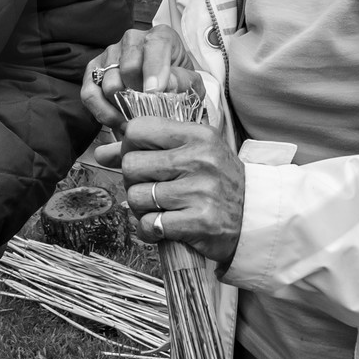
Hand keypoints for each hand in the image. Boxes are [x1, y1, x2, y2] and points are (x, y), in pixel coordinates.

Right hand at [80, 25, 200, 131]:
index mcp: (161, 36)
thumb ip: (184, 82)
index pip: (155, 46)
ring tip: (136, 120)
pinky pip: (89, 92)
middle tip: (149, 113)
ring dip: (122, 107)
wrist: (164, 89)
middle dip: (138, 94)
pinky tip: (117, 121)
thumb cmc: (178, 85)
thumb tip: (166, 84)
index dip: (154, 69)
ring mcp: (110, 53)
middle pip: (129, 66)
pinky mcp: (94, 70)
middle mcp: (133, 40)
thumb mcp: (192, 84)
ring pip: (109, 82)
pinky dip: (102, 111)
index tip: (154, 92)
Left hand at [101, 117, 244, 265]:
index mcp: (198, 135)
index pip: (138, 129)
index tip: (140, 157)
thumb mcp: (191, 153)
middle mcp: (199, 160)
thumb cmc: (218, 181)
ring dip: (141, 208)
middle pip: (131, 165)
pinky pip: (149, 225)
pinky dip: (149, 230)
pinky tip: (164, 227)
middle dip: (133, 181)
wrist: (255, 216)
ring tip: (160, 208)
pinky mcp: (199, 222)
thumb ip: (147, 148)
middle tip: (150, 188)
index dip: (129, 146)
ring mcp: (200, 192)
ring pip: (136, 197)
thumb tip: (102, 153)